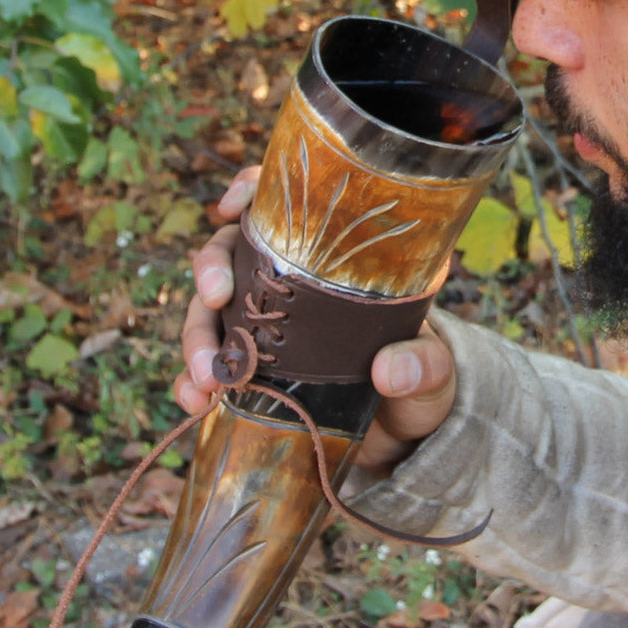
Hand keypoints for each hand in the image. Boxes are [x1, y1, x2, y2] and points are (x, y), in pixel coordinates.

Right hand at [174, 166, 455, 469]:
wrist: (407, 435)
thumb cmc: (424, 383)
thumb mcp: (435, 371)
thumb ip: (424, 366)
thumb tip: (389, 372)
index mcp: (332, 263)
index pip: (283, 207)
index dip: (249, 192)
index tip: (231, 207)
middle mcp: (291, 286)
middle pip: (230, 254)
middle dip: (209, 271)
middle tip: (214, 299)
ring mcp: (265, 327)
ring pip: (209, 312)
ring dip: (196, 337)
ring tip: (205, 379)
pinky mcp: (252, 370)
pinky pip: (210, 367)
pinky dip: (192, 382)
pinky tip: (194, 401)